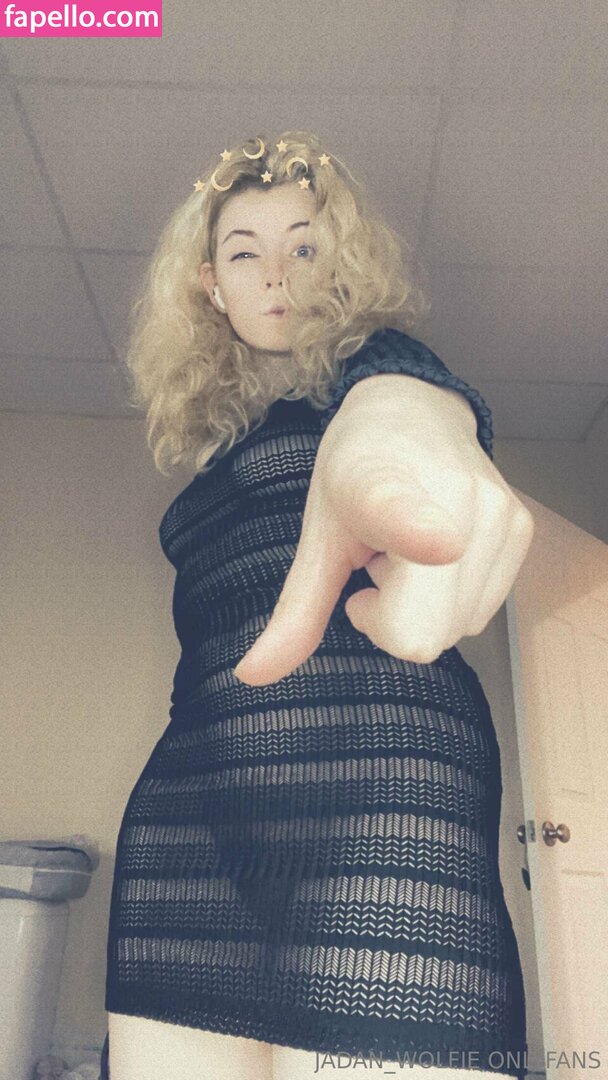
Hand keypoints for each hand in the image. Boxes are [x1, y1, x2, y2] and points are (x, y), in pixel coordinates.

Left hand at [232, 375, 534, 685]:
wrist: (415, 410)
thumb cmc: (358, 472)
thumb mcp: (317, 537)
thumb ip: (295, 612)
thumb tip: (252, 676)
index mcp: (382, 486)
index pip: (404, 514)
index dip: (417, 536)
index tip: (441, 543)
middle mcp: (456, 497)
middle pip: (424, 634)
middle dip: (391, 618)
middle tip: (377, 564)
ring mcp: (500, 516)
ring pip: (455, 630)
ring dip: (422, 609)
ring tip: (407, 554)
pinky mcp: (524, 532)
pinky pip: (479, 615)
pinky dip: (450, 602)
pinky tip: (435, 558)